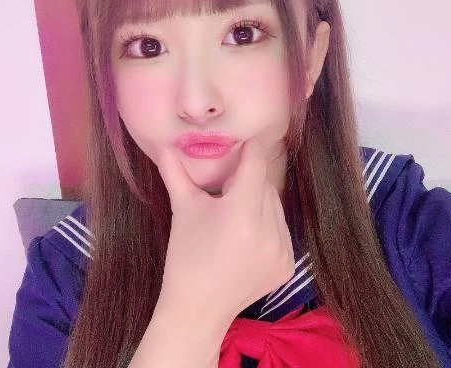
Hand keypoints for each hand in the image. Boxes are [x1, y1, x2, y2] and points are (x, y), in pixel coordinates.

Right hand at [155, 138, 294, 324]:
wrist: (198, 308)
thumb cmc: (186, 255)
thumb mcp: (183, 210)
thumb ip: (175, 173)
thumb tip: (163, 144)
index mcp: (242, 212)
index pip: (256, 165)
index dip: (249, 151)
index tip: (242, 145)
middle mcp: (268, 230)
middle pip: (266, 186)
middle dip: (249, 182)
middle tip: (228, 188)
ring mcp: (282, 250)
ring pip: (276, 208)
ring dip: (260, 204)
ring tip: (236, 218)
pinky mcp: (287, 266)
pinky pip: (282, 233)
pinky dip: (268, 229)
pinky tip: (246, 240)